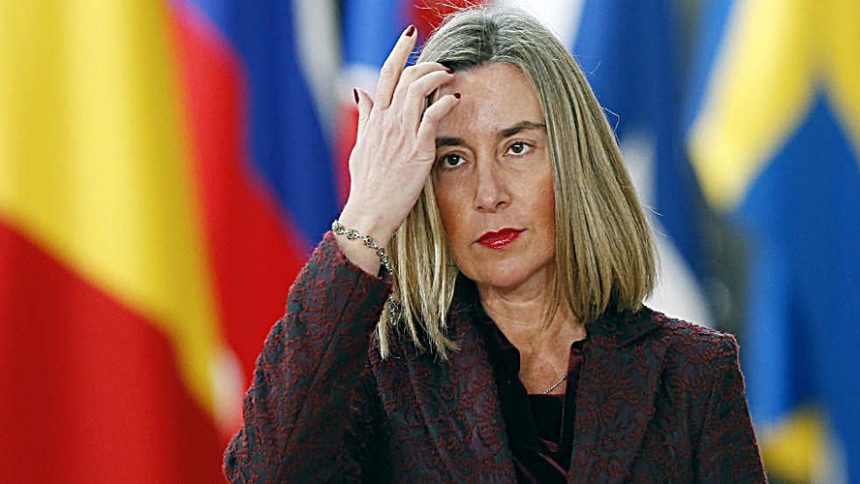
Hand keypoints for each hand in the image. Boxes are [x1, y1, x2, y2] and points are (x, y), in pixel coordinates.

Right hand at [339, 25, 459, 249]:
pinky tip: (455, 99)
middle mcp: (387, 121)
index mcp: (375, 119)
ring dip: (437, 76)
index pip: (386, 74)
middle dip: (426, 61)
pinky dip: (445, 102)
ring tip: (450, 76)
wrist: (369, 213)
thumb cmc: (367, 185)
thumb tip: (361, 93)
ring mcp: (402, 134)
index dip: (398, 51)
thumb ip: (365, 118)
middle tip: (441, 62)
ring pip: (418, 89)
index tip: (410, 36)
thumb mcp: (360, 146)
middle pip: (405, 76)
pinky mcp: (418, 150)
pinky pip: (433, 117)